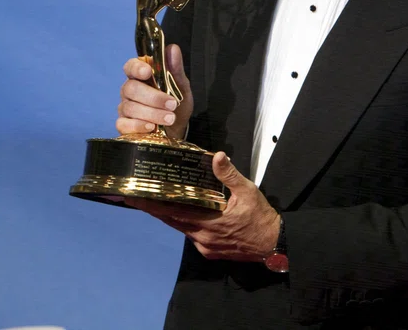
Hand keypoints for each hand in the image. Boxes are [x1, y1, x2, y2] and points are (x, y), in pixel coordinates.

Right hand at [117, 44, 191, 139]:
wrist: (176, 130)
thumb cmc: (176, 105)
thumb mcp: (181, 86)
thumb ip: (176, 69)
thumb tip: (173, 49)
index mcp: (141, 76)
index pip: (131, 66)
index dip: (137, 68)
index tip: (148, 71)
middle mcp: (129, 90)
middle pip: (131, 88)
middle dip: (153, 97)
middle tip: (172, 104)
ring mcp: (125, 108)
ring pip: (130, 107)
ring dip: (152, 113)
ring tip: (170, 118)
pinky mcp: (124, 125)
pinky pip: (124, 124)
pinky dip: (138, 126)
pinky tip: (151, 127)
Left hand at [126, 152, 280, 261]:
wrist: (274, 245)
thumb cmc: (261, 218)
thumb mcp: (248, 191)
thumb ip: (230, 175)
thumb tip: (217, 156)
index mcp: (208, 222)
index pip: (172, 212)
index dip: (152, 205)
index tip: (134, 198)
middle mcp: (202, 237)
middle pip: (171, 221)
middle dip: (153, 209)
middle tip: (134, 197)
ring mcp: (205, 246)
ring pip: (179, 228)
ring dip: (166, 215)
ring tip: (151, 201)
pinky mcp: (210, 251)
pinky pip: (191, 235)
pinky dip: (182, 223)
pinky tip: (180, 213)